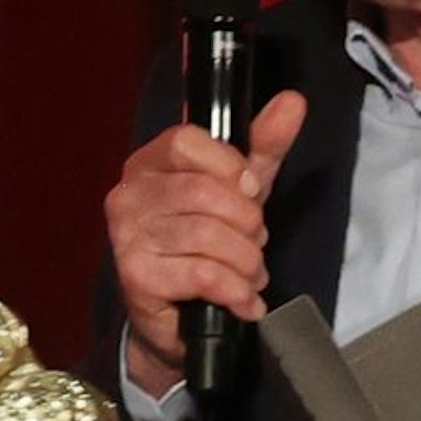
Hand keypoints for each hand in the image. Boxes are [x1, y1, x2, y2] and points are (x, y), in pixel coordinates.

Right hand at [105, 90, 305, 395]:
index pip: (186, 142)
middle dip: (247, 223)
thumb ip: (264, 144)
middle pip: (204, 192)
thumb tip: (292, 101)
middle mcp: (128, 194)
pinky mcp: (136, 277)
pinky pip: (203, 274)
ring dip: (246, 261)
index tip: (249, 190)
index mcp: (149, 162)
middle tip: (254, 243)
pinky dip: (236, 290)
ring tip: (250, 274)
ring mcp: (128, 236)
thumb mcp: (241, 188)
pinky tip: (242, 301)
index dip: (229, 166)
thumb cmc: (208, 243)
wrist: (180, 319)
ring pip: (209, 235)